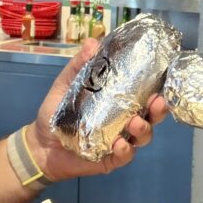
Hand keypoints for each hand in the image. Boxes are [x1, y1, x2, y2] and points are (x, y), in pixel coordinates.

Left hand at [29, 37, 167, 178]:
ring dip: (144, 129)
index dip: (156, 87)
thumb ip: (78, 66)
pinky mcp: (110, 159)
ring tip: (135, 123)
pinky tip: (119, 144)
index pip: (143, 94)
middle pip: (151, 116)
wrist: (40, 144)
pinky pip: (125, 156)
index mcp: (118, 102)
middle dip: (159, 110)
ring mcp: (120, 141)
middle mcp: (124, 121)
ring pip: (143, 137)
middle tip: (158, 102)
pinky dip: (125, 151)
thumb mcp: (65, 85)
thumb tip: (93, 42)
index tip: (162, 78)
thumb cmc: (55, 113)